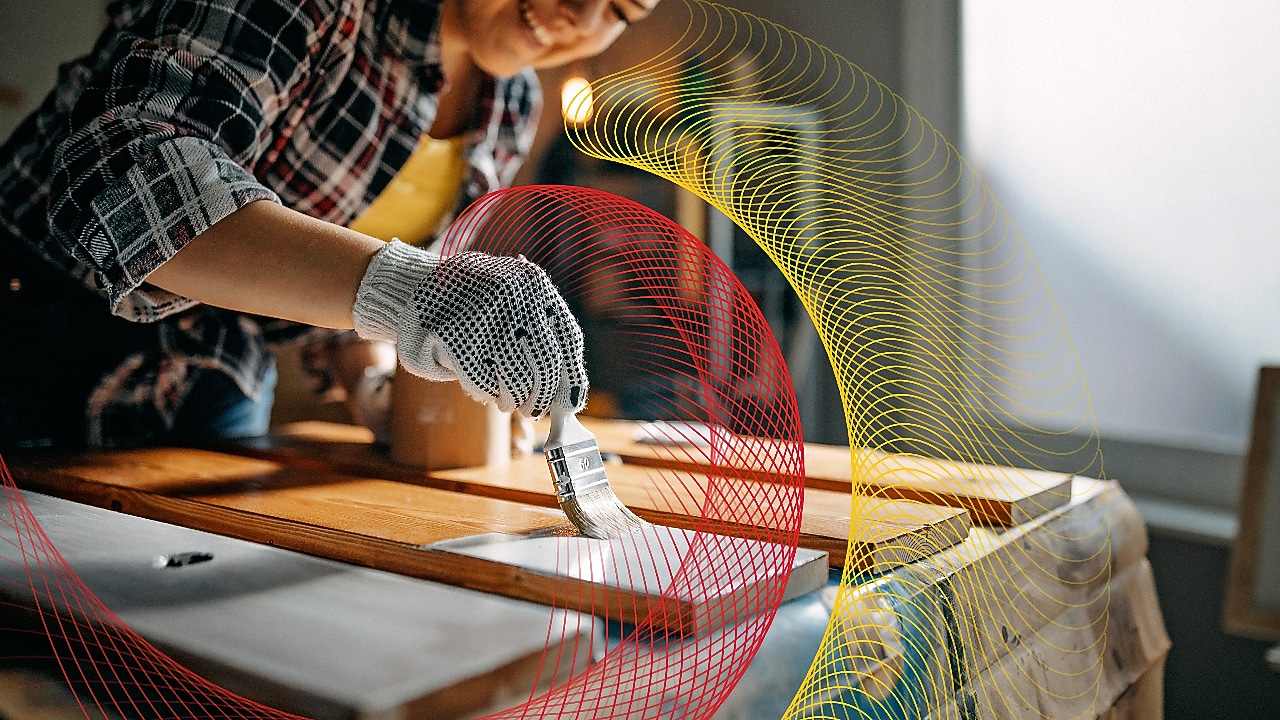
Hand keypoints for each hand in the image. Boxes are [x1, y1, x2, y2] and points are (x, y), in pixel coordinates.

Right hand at [351, 240, 587, 416]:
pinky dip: (484, 393)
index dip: (573, 377)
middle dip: (542, 397)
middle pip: (545, 364)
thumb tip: (567, 394)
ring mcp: (485, 315)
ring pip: (516, 379)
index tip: (571, 404)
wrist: (414, 287)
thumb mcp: (513, 302)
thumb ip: (540, 335)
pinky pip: (483, 382)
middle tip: (535, 411)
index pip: (568, 339)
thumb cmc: (473, 306)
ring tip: (504, 402)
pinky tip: (481, 388)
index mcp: (535, 286)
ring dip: (512, 400)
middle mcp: (515, 296)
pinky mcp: (455, 336)